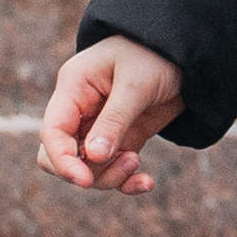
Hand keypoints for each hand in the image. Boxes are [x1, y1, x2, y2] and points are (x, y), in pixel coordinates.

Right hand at [37, 36, 185, 196]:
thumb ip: (114, 120)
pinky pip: (112, 170)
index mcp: (74, 88)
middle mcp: (80, 110)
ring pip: (87, 168)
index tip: (84, 180)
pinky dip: (126, 181)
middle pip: (61, 156)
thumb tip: (93, 157)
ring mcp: (99, 127)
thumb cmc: (155, 55)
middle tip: (122, 163)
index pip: (52, 132)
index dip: (62, 160)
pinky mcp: (121, 139)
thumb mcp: (136, 84)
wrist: (184, 54)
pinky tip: (146, 182)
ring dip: (111, 175)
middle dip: (86, 171)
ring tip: (136, 161)